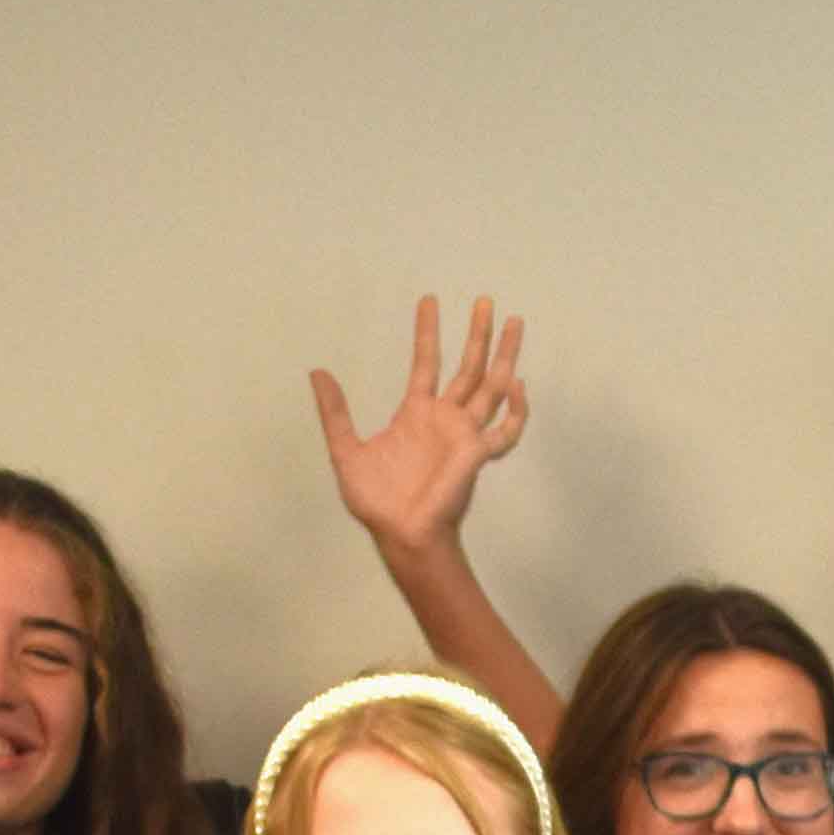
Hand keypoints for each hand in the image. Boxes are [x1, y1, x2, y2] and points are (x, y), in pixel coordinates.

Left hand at [309, 295, 529, 563]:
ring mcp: (465, 434)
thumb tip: (317, 372)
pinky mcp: (478, 454)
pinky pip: (505, 430)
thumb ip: (336, 413)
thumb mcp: (346, 451)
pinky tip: (516, 386)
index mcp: (417, 413)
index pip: (426, 362)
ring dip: (505, 355)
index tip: (428, 301)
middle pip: (468, 366)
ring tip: (514, 321)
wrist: (402, 534)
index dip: (427, 332)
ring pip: (493, 386)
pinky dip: (516, 410)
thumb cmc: (377, 502)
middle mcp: (446, 418)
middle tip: (484, 300)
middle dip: (477, 333)